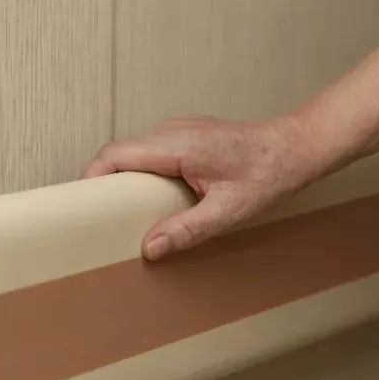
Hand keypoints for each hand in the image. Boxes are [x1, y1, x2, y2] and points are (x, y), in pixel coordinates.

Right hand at [81, 115, 334, 260]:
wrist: (296, 147)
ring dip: (122, 180)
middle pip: (118, 153)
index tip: (83, 206)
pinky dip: (139, 175)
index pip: (116, 154)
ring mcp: (177, 131)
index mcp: (177, 146)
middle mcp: (171, 132)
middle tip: (98, 218)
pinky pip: (148, 153)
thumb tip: (150, 248)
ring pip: (132, 152)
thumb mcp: (228, 211)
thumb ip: (187, 229)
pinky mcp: (184, 136)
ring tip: (121, 214)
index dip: (92, 178)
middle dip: (102, 183)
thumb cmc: (269, 174)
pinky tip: (150, 201)